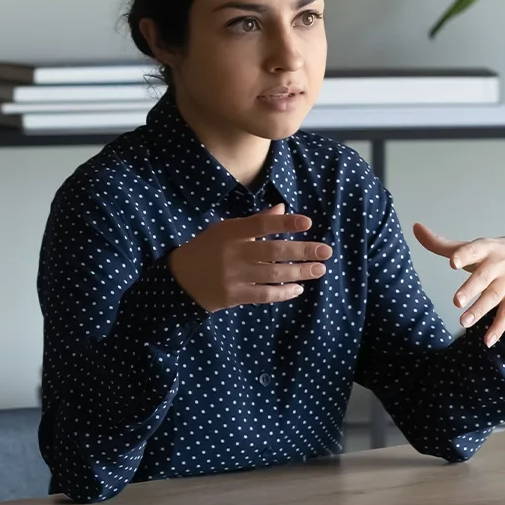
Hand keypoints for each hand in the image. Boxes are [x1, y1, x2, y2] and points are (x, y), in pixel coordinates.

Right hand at [169, 203, 332, 312]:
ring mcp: (233, 275)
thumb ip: (255, 221)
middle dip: (303, 251)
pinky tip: (298, 288)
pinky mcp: (233, 295)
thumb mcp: (226, 230)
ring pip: (273, 273)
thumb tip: (282, 208)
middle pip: (274, 250)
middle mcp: (233, 252)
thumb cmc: (208, 249)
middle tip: (326, 251)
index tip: (308, 222)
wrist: (179, 280)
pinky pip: (264, 295)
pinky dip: (283, 292)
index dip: (285, 223)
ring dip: (300, 272)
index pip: (261, 224)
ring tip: (319, 269)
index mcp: (231, 231)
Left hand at [412, 223, 504, 346]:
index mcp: (484, 249)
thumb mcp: (474, 246)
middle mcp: (496, 265)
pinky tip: (487, 341)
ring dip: (479, 310)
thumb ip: (442, 244)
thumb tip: (415, 228)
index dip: (463, 256)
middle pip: (483, 277)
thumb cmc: (496, 253)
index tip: (453, 262)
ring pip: (493, 297)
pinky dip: (498, 328)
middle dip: (471, 288)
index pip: (473, 250)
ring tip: (463, 322)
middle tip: (456, 301)